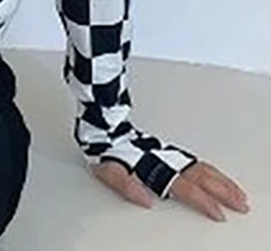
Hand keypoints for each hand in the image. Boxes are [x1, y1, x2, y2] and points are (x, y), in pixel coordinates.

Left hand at [93, 159, 250, 221]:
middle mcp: (165, 160)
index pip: (185, 187)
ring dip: (222, 181)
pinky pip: (196, 162)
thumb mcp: (108, 171)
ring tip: (238, 193)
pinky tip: (218, 177)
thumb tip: (145, 200)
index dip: (203, 201)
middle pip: (201, 176)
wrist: (102, 128)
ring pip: (202, 167)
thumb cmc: (105, 151)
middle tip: (240, 205)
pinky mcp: (168, 152)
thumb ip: (126, 185)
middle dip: (223, 191)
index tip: (218, 214)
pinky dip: (212, 171)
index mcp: (154, 167)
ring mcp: (169, 155)